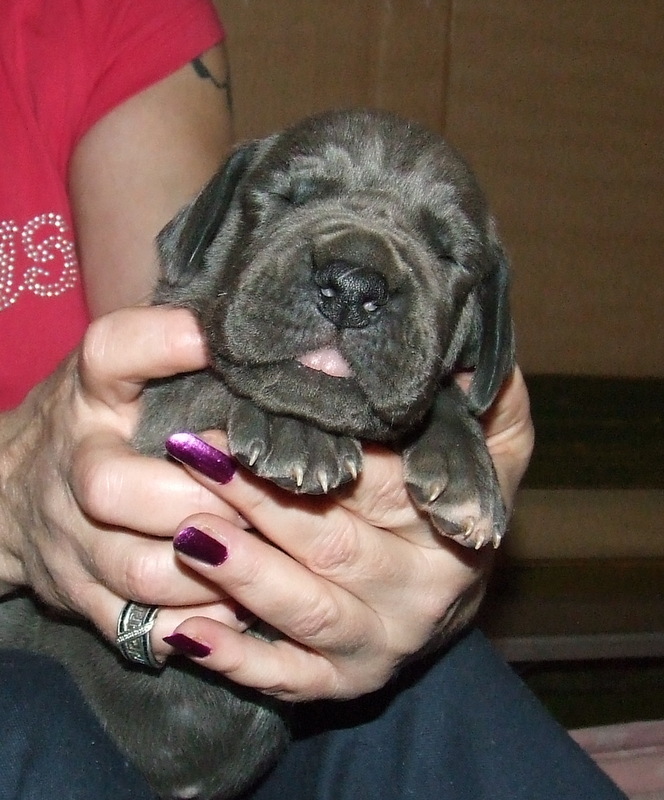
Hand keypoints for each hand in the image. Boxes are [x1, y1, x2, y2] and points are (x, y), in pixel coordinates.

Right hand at [0, 306, 249, 641]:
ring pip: (140, 569)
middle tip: (262, 494)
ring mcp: (72, 541)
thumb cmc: (99, 423)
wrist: (9, 494)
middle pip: (114, 489)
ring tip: (264, 551)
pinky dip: (197, 621)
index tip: (223, 343)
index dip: (168, 344)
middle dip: (200, 497)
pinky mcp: (81, 597)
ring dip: (213, 569)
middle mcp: (74, 468)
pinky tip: (236, 603)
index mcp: (90, 395)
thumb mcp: (126, 373)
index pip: (113, 353)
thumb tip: (308, 349)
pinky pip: (142, 626)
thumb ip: (187, 356)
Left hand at [161, 366, 533, 700]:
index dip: (321, 452)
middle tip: (196, 456)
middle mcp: (419, 592)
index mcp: (452, 529)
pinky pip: (289, 678)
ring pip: (308, 609)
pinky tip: (187, 634)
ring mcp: (380, 642)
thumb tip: (468, 358)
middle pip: (332, 542)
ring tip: (189, 535)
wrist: (456, 587)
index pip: (382, 485)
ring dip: (246, 574)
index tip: (258, 413)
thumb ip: (493, 401)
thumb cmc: (459, 500)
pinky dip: (238, 660)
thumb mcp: (498, 447)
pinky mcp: (344, 679)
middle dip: (258, 499)